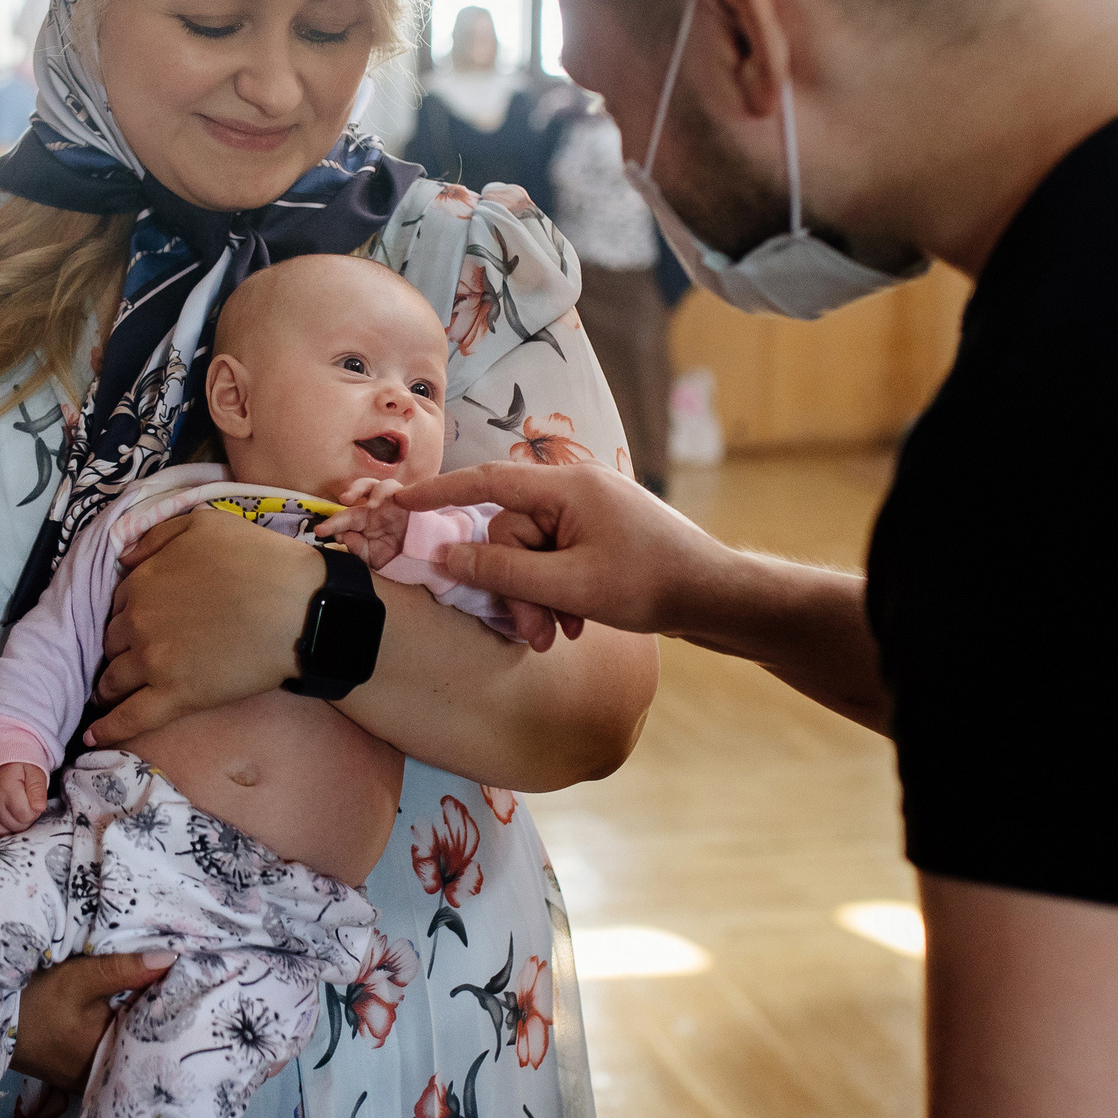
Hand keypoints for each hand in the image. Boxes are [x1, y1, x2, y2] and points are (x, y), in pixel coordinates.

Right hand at [0, 762, 49, 838]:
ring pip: (6, 835)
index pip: (27, 816)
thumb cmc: (17, 768)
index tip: (32, 801)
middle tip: (23, 804)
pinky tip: (5, 819)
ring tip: (13, 810)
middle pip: (17, 827)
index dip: (34, 811)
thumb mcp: (34, 771)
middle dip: (25, 819)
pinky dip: (2, 831)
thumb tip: (39, 808)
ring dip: (13, 827)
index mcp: (6, 788)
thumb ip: (38, 789)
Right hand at [12, 950, 173, 1092]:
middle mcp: (107, 1075)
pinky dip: (126, 1036)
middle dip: (166, 1018)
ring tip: (170, 995)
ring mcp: (94, 1078)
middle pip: (149, 1044)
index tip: (195, 982)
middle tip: (189, 987)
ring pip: (133, 1050)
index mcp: (112, 1055)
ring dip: (145, 1026)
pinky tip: (135, 1014)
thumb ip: (126, 970)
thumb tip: (172, 958)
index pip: (160, 1030)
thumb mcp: (79, 979)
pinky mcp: (83, 1074)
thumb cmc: (35, 1003)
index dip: (179, 1005)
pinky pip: (116, 1055)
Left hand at [87, 509, 323, 745]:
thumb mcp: (203, 522)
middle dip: (120, 649)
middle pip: (113, 642)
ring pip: (114, 680)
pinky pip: (131, 718)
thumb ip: (156, 535)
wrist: (298, 606)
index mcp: (142, 582)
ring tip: (109, 697)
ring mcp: (154, 663)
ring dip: (109, 687)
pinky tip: (95, 737)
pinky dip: (109, 728)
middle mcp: (138, 622)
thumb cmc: (259, 559)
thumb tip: (123, 558)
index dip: (130, 614)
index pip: (120, 603)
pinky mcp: (176, 697)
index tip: (141, 624)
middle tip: (136, 657)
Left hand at [316, 478, 410, 568]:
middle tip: (339, 502)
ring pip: (371, 484)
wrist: (421, 557)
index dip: (331, 523)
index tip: (319, 531)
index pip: (344, 518)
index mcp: (363, 522)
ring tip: (350, 500)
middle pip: (356, 493)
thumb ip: (357, 548)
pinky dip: (381, 491)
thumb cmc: (394, 555)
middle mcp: (373, 509)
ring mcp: (388, 502)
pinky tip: (374, 504)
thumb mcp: (372, 557)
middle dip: (345, 496)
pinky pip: (391, 487)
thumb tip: (343, 536)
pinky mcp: (404, 498)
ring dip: (359, 488)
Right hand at [392, 462, 724, 638]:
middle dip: (513, 586)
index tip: (400, 503)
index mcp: (567, 488)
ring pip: (531, 554)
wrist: (717, 597)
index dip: (440, 492)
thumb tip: (445, 557)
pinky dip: (557, 594)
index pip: (487, 481)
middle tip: (532, 632)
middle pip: (509, 534)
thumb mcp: (570, 585)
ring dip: (536, 598)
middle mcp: (575, 492)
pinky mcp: (599, 537)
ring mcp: (589, 514)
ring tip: (560, 636)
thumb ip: (503, 572)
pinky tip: (577, 625)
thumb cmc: (651, 585)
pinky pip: (555, 559)